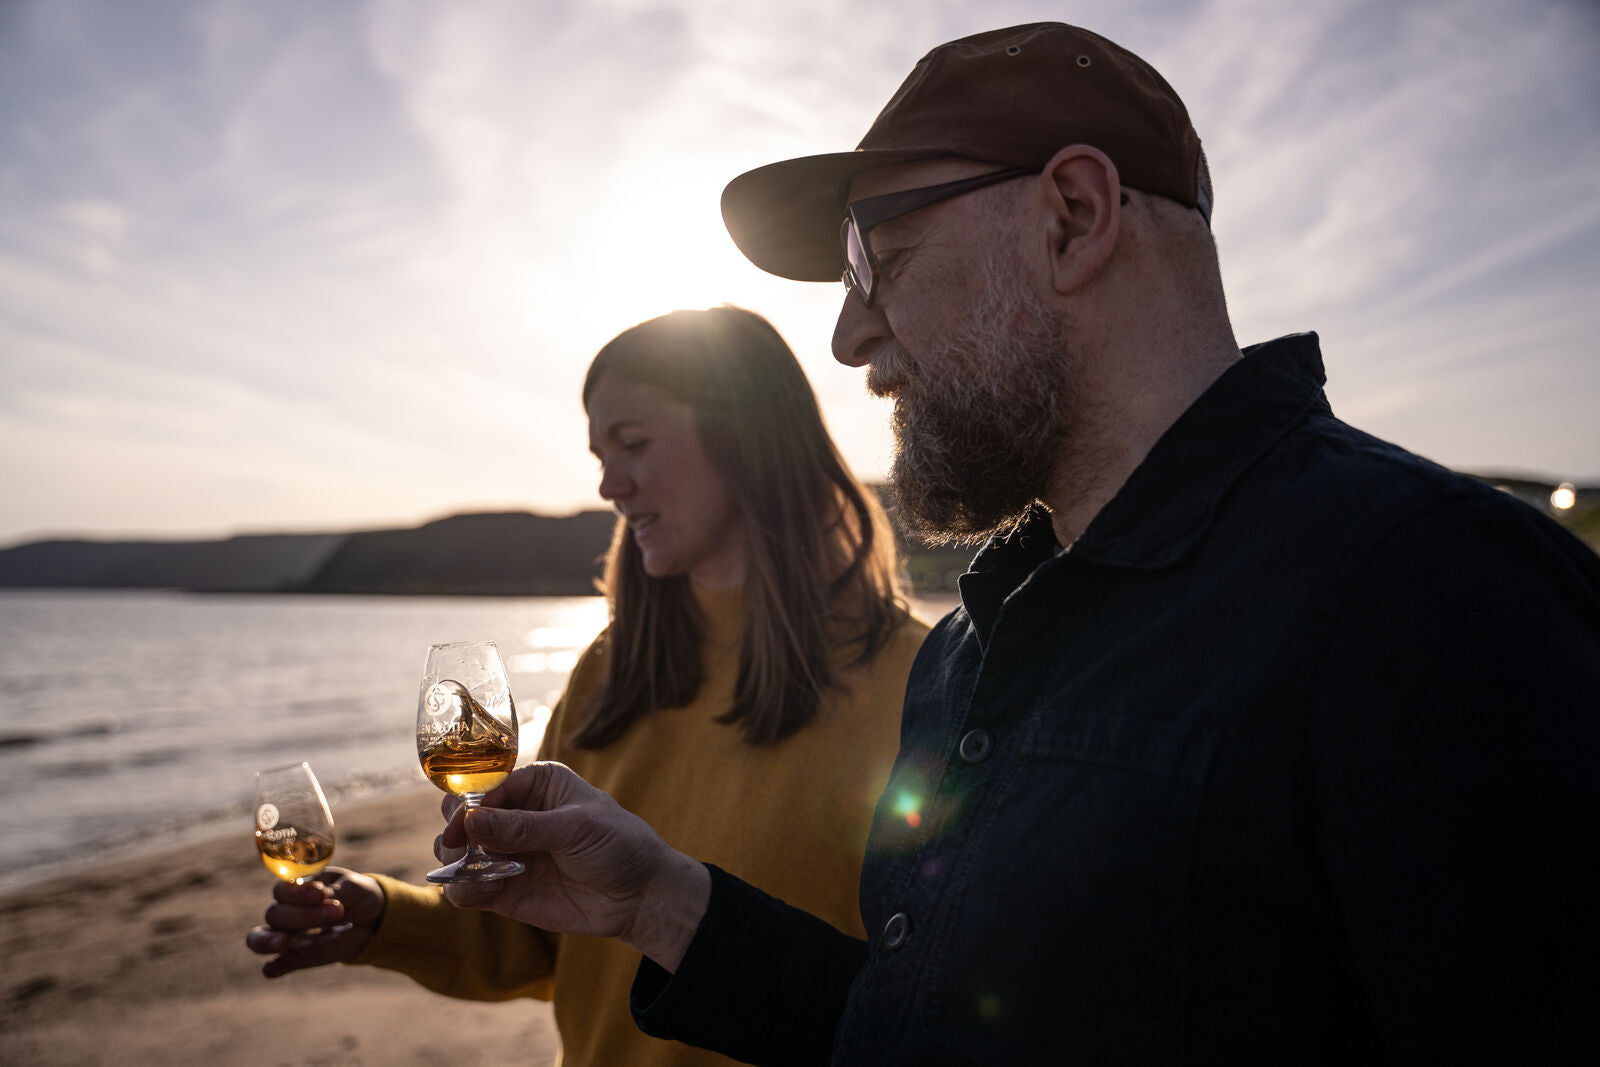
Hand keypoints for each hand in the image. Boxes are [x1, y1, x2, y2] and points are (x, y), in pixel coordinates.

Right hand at [245, 867, 385, 977]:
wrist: (373, 918)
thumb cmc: (357, 895)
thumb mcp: (352, 887)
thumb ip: (335, 891)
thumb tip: (321, 895)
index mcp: (297, 888)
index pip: (282, 890)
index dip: (298, 893)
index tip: (321, 893)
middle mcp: (286, 910)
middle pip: (275, 914)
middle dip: (304, 915)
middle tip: (337, 911)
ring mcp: (288, 936)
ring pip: (261, 938)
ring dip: (268, 941)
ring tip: (283, 943)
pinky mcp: (298, 957)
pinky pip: (278, 964)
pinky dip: (273, 967)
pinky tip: (271, 970)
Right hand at [439, 762, 709, 970]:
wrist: (639, 895)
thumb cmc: (617, 845)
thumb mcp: (576, 828)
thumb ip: (524, 827)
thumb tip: (471, 821)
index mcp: (535, 783)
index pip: (486, 786)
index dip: (468, 804)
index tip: (460, 826)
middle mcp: (514, 814)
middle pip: (460, 814)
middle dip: (453, 830)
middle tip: (457, 848)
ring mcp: (506, 852)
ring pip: (456, 851)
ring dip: (455, 862)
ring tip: (473, 873)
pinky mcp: (503, 888)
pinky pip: (467, 888)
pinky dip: (464, 890)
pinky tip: (482, 891)